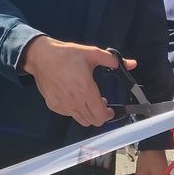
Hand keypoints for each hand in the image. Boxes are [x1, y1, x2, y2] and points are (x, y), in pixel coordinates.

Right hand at [21, 36, 135, 126]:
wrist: (41, 57)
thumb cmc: (67, 55)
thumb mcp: (91, 53)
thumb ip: (112, 60)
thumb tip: (132, 64)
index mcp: (86, 90)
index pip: (101, 115)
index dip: (108, 115)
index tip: (110, 109)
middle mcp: (74, 101)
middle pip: (93, 121)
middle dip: (100, 115)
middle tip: (100, 103)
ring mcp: (63, 105)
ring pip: (81, 120)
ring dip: (88, 114)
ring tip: (86, 100)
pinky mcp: (53, 105)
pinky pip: (69, 114)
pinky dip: (74, 110)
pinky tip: (72, 97)